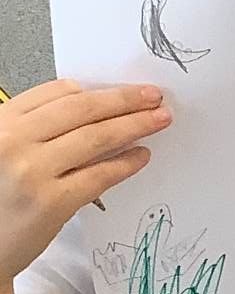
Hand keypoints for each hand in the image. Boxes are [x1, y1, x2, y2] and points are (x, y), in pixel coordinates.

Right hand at [0, 81, 169, 282]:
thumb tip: (97, 109)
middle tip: (154, 96)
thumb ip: (39, 129)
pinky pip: (99, 175)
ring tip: (159, 120)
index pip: (58, 92)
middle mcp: (13, 141)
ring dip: (135, 125)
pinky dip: (125, 163)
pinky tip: (141, 156)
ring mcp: (32, 172)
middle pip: (83, 109)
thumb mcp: (5, 150)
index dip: (98, 90)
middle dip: (125, 100)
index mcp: (2, 122)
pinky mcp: (51, 203)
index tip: (125, 90)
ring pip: (96, 137)